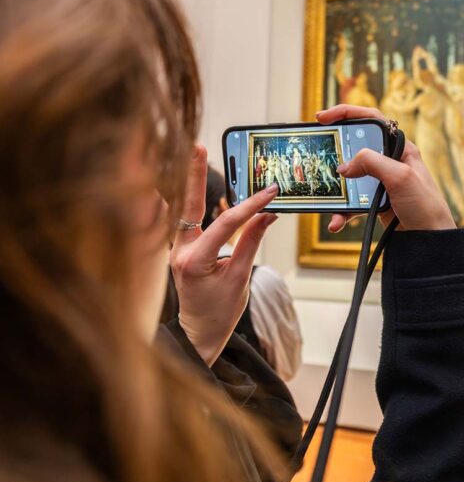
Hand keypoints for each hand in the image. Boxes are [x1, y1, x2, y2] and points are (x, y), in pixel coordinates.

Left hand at [170, 145, 278, 365]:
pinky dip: (185, 200)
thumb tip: (266, 214)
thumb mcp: (240, 279)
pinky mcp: (177, 249)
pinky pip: (180, 219)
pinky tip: (185, 181)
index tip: (270, 192)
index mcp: (194, 262)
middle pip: (188, 206)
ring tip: (193, 155)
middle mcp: (178, 251)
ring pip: (181, 209)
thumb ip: (250, 242)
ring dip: (188, 182)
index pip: (226, 224)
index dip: (251, 206)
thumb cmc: (219, 312)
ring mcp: (174, 249)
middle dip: (195, 175)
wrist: (198, 334)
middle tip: (198, 147)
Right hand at [316, 105, 455, 232]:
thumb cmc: (425, 205)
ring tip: (327, 198)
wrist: (429, 240)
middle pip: (354, 146)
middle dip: (334, 149)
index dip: (346, 113)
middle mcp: (389, 160)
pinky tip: (337, 222)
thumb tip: (344, 166)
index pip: (371, 119)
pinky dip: (342, 212)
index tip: (323, 117)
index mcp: (399, 147)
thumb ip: (372, 162)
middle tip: (316, 147)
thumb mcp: (400, 176)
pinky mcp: (374, 201)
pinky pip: (352, 202)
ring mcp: (380, 181)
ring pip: (350, 177)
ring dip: (337, 189)